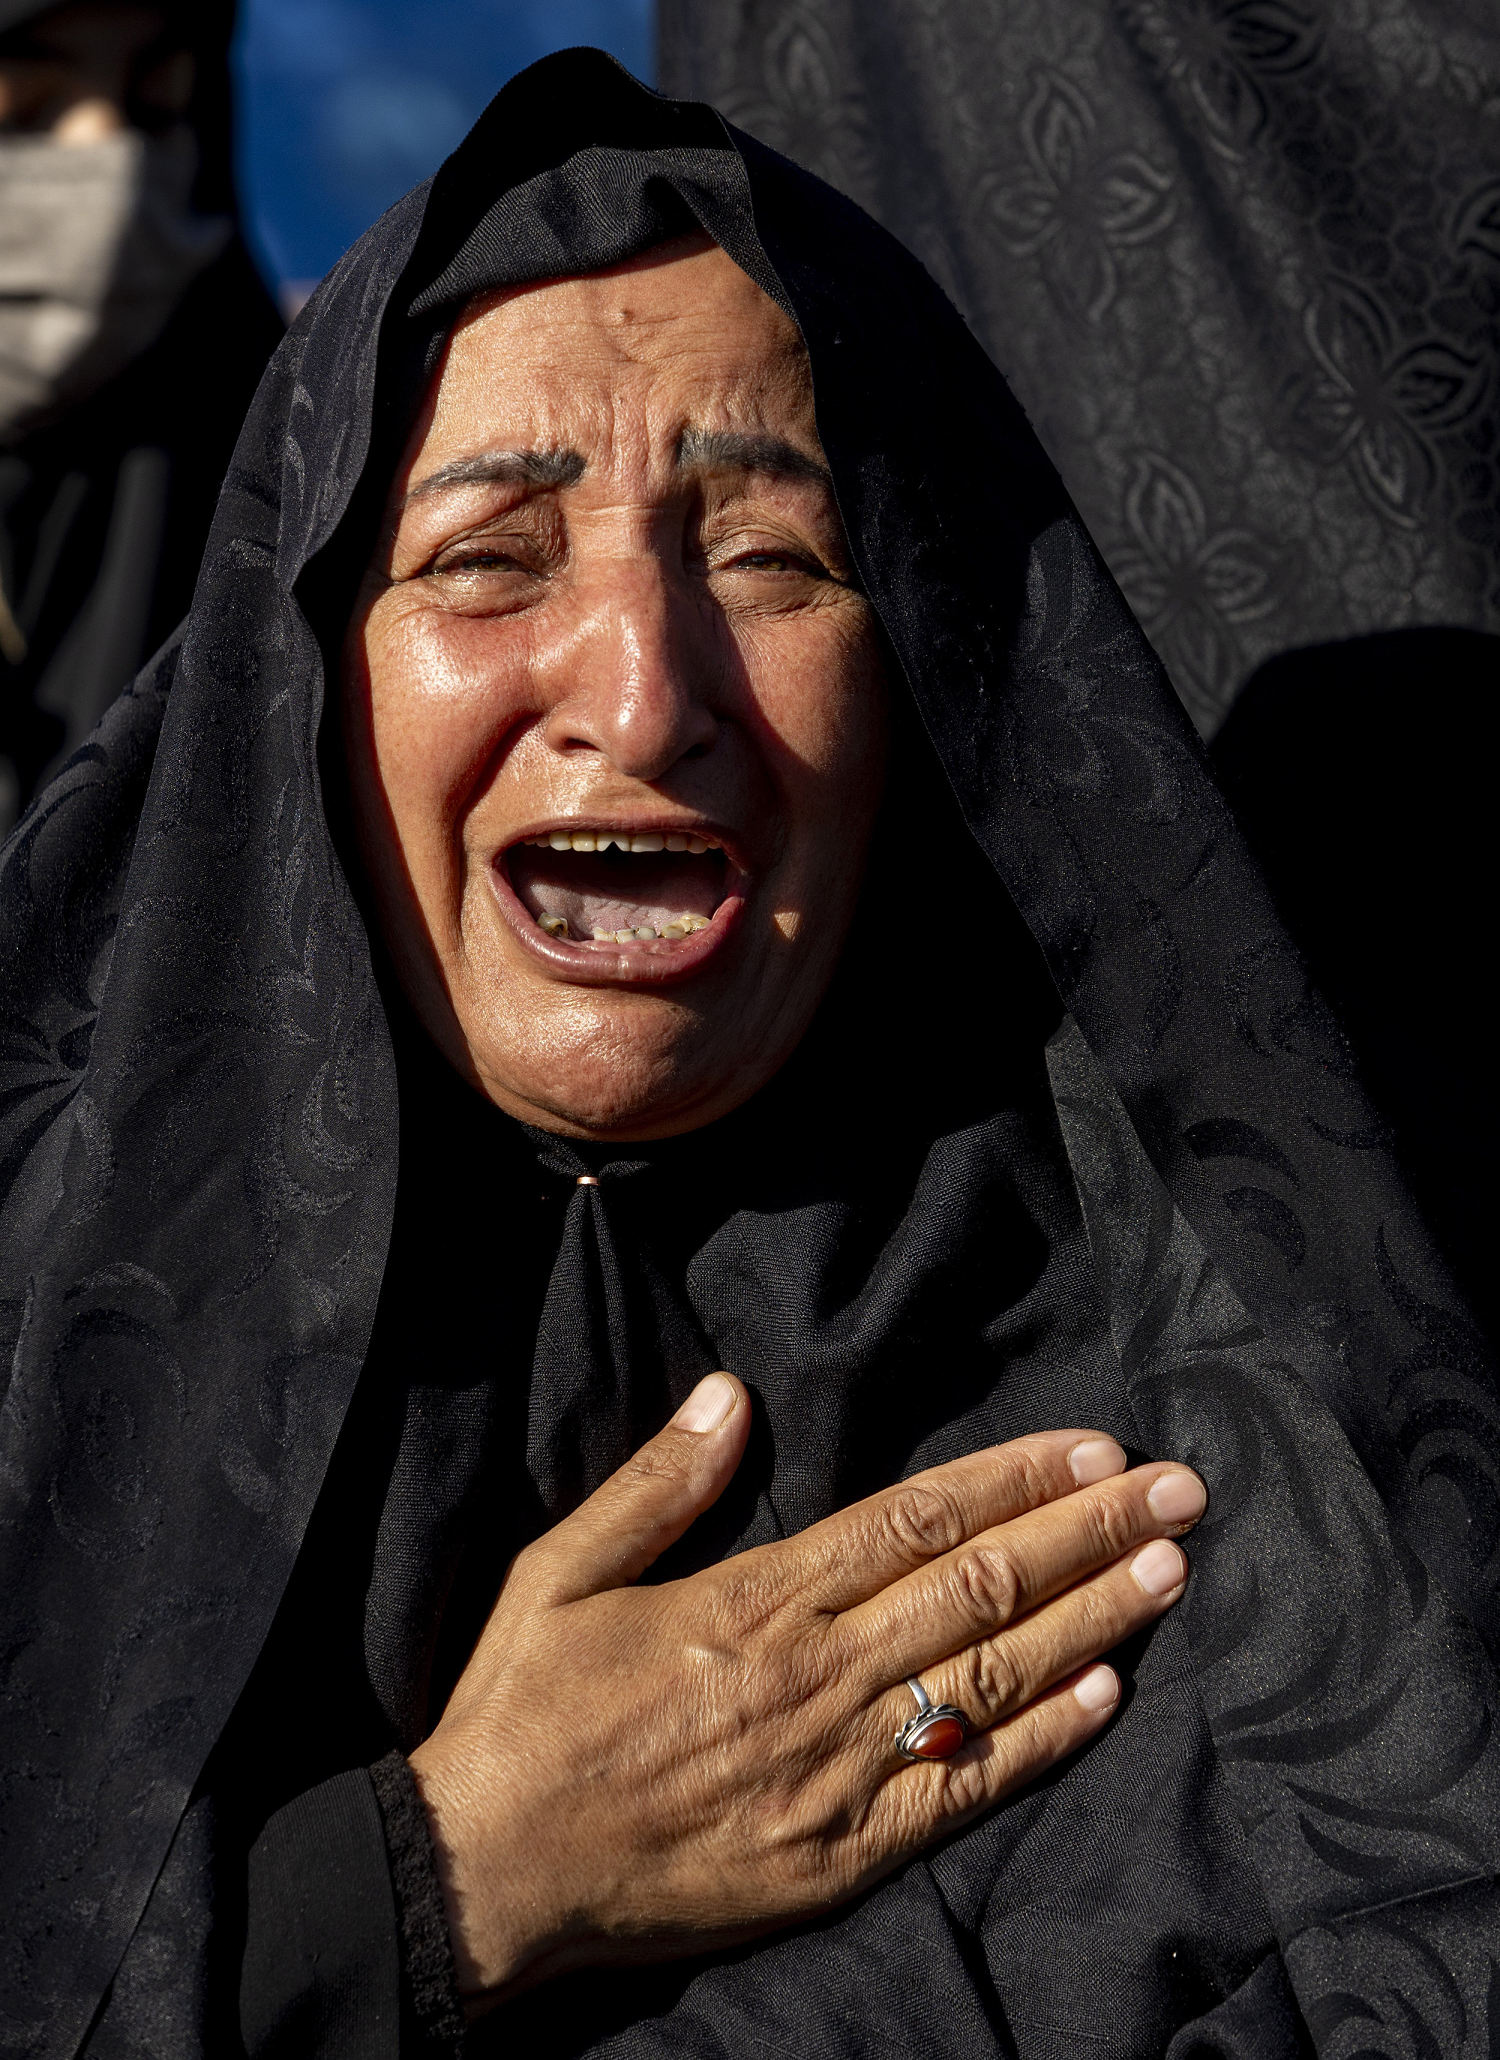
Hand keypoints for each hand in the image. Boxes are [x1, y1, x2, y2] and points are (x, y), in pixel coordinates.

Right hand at [409, 1374, 1204, 2004]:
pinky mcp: (842, 1851)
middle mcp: (816, 1672)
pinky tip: (1104, 1697)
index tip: (1093, 1449)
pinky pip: (962, 1789)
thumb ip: (655, 1484)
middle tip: (1180, 1492)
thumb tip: (728, 1396)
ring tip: (1170, 1573)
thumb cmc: (523, 1712)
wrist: (491, 1872)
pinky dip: (1040, 1741)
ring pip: (990, 1676)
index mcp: (755, 1597)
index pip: (916, 1518)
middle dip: (1088, 1532)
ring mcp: (837, 1766)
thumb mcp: (558, 1571)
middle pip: (979, 1586)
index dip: (1014, 1480)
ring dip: (1092, 1618)